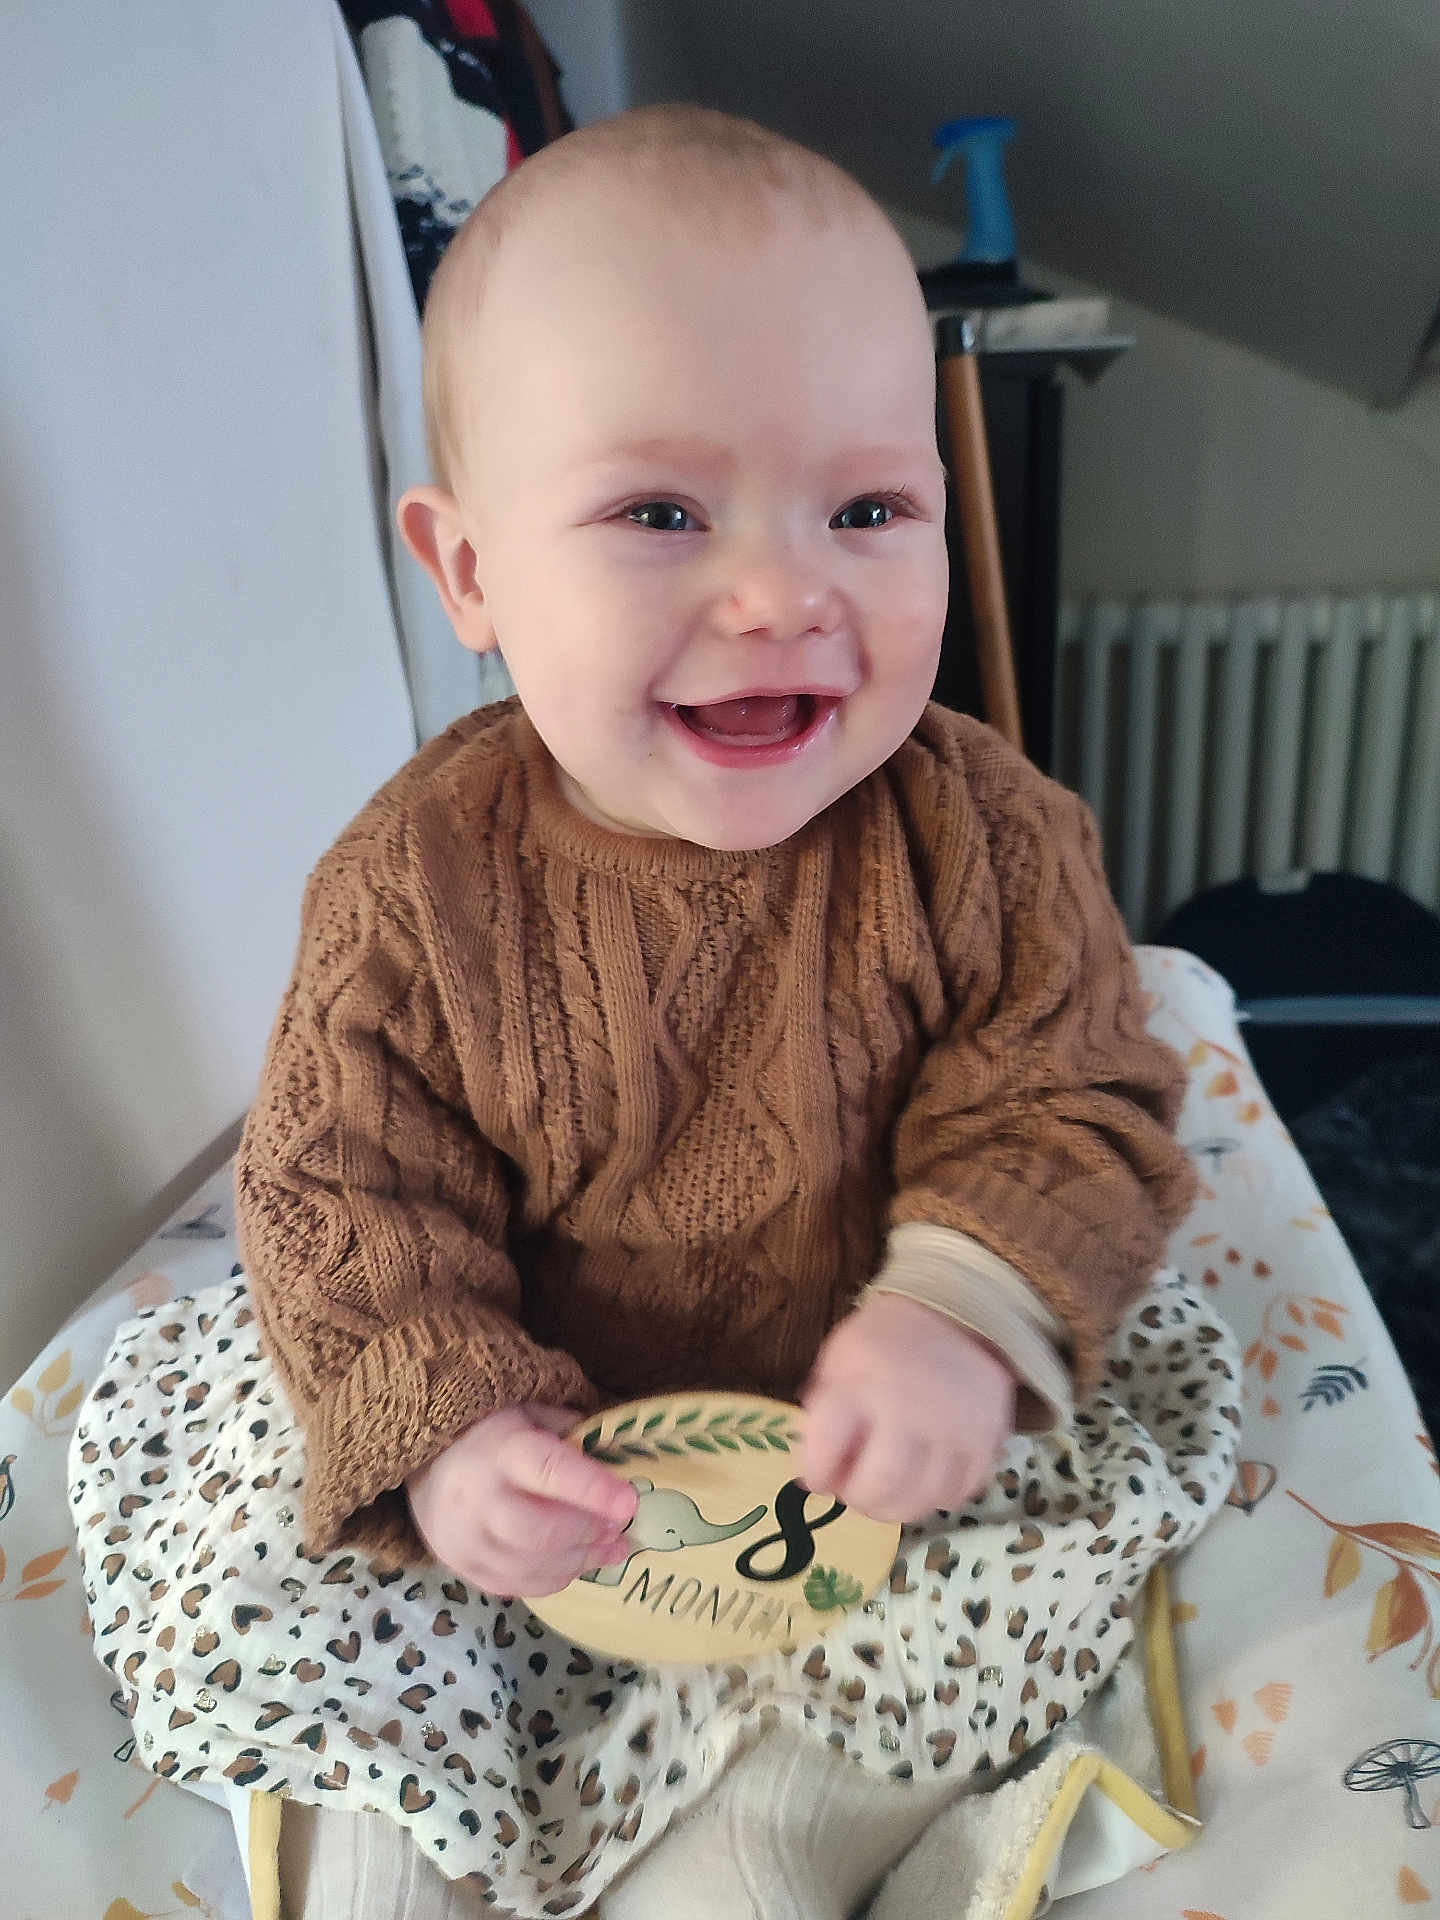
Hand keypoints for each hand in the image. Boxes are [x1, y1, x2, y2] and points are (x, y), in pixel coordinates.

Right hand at [404, 1402, 638, 1596]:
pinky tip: (578, 1562)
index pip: (548, 1471)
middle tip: (621, 1528)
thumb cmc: (491, 1430)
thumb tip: (616, 1464)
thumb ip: (572, 1435)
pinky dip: (554, 1578)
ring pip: (530, 1566)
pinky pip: (515, 1585)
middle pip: (540, 1531)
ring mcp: (465, 1539)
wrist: (426, 1460)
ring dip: (580, 1561)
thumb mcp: (531, 1413)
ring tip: (612, 1548)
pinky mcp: (463, 1566)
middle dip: (589, 1533)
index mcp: (500, 1449)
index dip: (592, 1489)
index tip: (630, 1502)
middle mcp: (477, 1498)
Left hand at [798, 1294, 1015, 1521]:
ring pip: (922, 1499)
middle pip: (880, 1486)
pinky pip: (960, 1492)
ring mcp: (954, 1428)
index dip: (814, 1474)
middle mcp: (909, 1410)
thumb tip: (813, 1473)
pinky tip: (924, 1481)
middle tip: (855, 1493)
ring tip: (888, 1493)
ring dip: (897, 1507)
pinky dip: (937, 1497)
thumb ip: (822, 1413)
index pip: (824, 1452)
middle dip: (858, 1500)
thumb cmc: (883, 1342)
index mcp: (861, 1386)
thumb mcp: (838, 1360)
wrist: (953, 1315)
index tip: (815, 1477)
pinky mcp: (988, 1439)